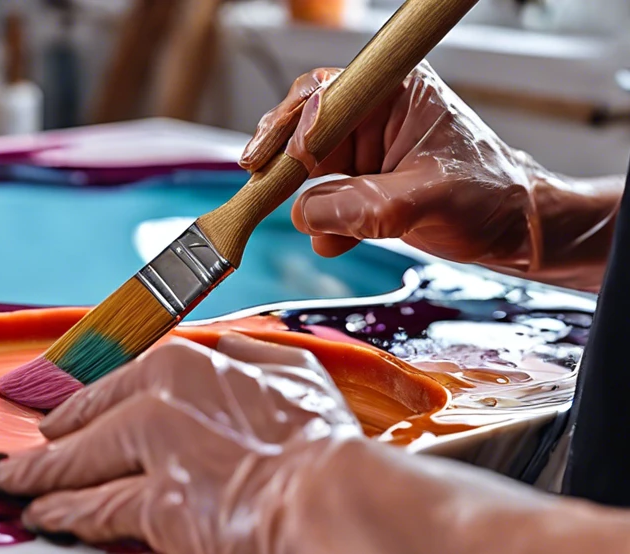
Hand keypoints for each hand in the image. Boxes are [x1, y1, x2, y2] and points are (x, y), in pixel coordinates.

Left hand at [0, 334, 361, 553]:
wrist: (334, 496)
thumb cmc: (321, 440)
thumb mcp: (291, 369)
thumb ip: (245, 353)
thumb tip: (223, 346)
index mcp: (183, 363)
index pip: (112, 386)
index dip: (79, 408)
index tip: (57, 421)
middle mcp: (154, 399)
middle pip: (81, 425)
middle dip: (43, 445)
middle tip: (8, 459)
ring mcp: (147, 452)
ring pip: (73, 466)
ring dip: (32, 480)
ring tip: (4, 487)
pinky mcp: (148, 504)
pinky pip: (90, 510)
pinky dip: (60, 515)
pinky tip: (40, 518)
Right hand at [241, 63, 619, 288]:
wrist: (513, 231)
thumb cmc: (489, 196)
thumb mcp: (425, 200)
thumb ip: (361, 206)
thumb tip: (304, 213)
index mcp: (394, 93)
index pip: (325, 93)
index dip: (291, 123)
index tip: (269, 159)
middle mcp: (372, 116)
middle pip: (302, 128)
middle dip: (282, 162)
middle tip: (261, 185)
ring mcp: (363, 152)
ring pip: (304, 169)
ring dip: (301, 200)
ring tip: (317, 227)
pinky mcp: (359, 186)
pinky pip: (319, 201)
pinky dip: (320, 225)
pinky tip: (334, 240)